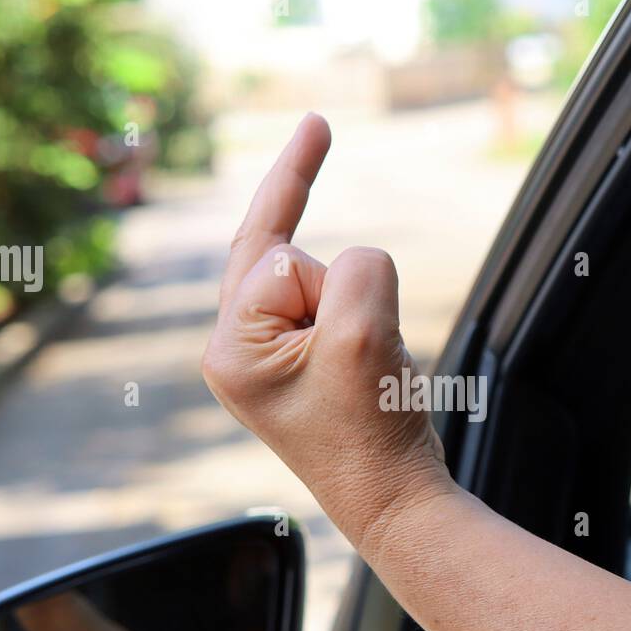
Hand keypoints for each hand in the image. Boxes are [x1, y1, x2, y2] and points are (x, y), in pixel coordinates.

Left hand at [201, 114, 455, 552]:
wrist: (397, 504)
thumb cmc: (373, 435)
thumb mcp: (366, 337)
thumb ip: (361, 268)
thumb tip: (360, 262)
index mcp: (233, 348)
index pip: (284, 259)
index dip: (333, 281)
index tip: (321, 145)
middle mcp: (236, 351)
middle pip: (281, 253)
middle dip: (324, 254)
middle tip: (315, 126)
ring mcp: (266, 361)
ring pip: (318, 280)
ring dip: (360, 307)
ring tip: (374, 374)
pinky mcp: (297, 367)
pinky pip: (330, 305)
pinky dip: (364, 318)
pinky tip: (375, 366)